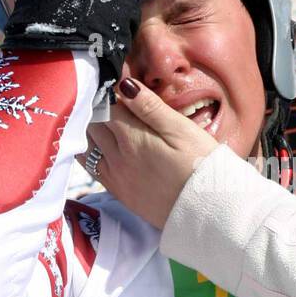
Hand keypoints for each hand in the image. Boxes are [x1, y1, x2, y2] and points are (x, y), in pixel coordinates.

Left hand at [78, 77, 218, 229]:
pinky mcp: (120, 193)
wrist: (208, 212)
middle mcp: (117, 158)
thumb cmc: (201, 166)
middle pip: (92, 125)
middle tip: (110, 102)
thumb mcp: (182, 130)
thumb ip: (150, 107)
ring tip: (104, 122)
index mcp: (132, 138)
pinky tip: (101, 147)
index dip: (110, 94)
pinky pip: (92, 168)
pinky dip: (91, 153)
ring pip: (87, 146)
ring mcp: (116, 177)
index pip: (106, 107)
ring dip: (91, 131)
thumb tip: (124, 85)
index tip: (117, 88)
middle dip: (97, 110)